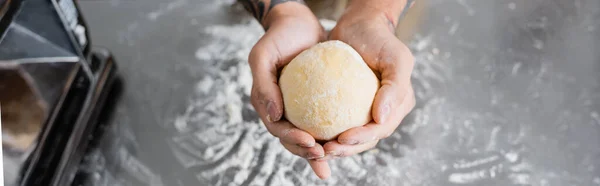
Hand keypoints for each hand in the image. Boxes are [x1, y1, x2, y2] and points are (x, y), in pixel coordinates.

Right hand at [247, 2, 330, 178]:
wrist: (299, 22)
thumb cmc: (279, 36)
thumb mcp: (263, 56)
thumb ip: (264, 85)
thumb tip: (274, 116)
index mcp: (266, 104)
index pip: (277, 128)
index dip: (292, 139)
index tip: (310, 142)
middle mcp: (281, 110)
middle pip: (293, 139)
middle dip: (307, 152)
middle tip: (324, 155)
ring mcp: (299, 108)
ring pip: (309, 135)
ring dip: (320, 150)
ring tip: (335, 157)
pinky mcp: (316, 103)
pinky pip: (326, 120)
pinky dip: (334, 132)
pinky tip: (349, 139)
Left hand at [323, 1, 415, 157]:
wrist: (360, 24)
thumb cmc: (379, 38)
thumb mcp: (396, 58)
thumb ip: (395, 88)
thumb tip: (381, 118)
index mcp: (399, 105)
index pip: (380, 129)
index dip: (362, 139)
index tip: (342, 139)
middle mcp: (384, 111)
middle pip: (366, 139)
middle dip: (346, 150)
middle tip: (325, 151)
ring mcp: (366, 110)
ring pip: (351, 136)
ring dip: (335, 147)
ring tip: (316, 150)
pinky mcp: (348, 106)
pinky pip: (336, 121)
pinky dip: (325, 131)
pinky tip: (308, 134)